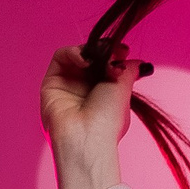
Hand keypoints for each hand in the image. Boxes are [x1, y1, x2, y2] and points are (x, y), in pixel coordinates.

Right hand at [41, 42, 142, 188]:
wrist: (86, 138)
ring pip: (77, 55)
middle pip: (92, 57)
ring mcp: (68, 84)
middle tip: (114, 51)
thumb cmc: (108, 120)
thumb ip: (129, 69)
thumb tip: (137, 61)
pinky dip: (73, 53)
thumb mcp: (124, 89)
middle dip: (103, 50)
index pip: (107, 64)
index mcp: (105, 93)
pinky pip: (61, 57)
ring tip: (99, 58)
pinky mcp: (52, 82)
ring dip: (89, 51)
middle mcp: (85, 88)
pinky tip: (85, 60)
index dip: (114, 54)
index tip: (123, 51)